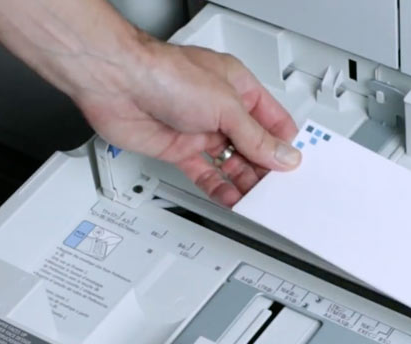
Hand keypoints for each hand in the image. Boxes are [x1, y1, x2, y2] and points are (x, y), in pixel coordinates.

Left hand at [73, 41, 299, 206]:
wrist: (116, 83)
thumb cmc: (164, 75)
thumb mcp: (226, 107)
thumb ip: (256, 137)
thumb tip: (283, 156)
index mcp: (239, 88)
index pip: (273, 122)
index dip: (284, 146)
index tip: (294, 169)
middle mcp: (220, 110)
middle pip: (253, 146)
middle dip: (265, 169)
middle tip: (277, 191)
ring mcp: (200, 130)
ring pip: (230, 163)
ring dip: (243, 182)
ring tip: (257, 200)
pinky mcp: (179, 149)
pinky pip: (205, 174)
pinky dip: (219, 188)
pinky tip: (231, 199)